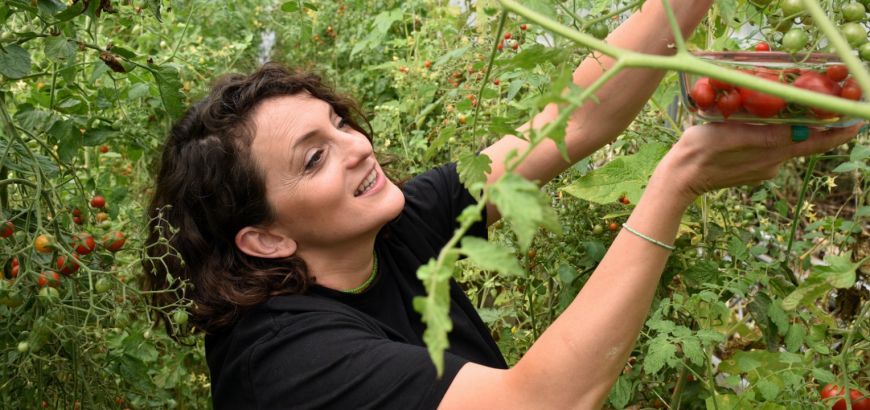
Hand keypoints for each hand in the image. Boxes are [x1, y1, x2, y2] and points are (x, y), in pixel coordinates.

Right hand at [655, 121, 863, 205]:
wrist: (677, 179)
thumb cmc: (699, 152)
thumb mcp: (731, 135)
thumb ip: (766, 134)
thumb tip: (801, 131)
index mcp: (772, 154)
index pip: (816, 143)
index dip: (840, 131)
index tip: (859, 119)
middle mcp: (773, 163)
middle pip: (804, 141)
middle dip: (817, 123)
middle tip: (826, 101)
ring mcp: (762, 167)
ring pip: (785, 142)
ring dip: (791, 127)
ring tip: (789, 106)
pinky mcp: (750, 168)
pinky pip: (769, 148)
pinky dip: (772, 134)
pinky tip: (760, 123)